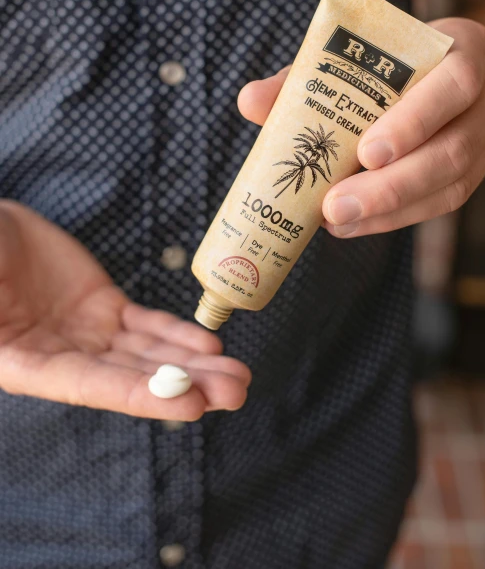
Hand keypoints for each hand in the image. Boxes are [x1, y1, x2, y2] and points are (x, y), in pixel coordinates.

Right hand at [0, 202, 249, 417]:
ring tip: (239, 375)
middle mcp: (63, 356)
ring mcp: (89, 332)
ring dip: (194, 365)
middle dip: (186, 385)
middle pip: (132, 378)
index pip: (91, 387)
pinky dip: (180, 334)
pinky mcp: (105, 306)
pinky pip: (148, 323)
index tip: (190, 402)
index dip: (142, 395)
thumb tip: (16, 346)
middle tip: (235, 392)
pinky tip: (211, 344)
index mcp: (24, 363)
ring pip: (149, 354)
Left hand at [238, 19, 484, 236]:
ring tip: (338, 221)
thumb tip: (250, 102)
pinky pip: (442, 202)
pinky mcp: (474, 169)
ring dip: (391, 209)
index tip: (366, 152)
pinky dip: (395, 217)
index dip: (414, 120)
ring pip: (452, 184)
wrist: (439, 68)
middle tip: (336, 206)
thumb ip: (305, 75)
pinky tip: (355, 224)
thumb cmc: (389, 57)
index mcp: (465, 48)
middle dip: (392, 185)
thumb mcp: (353, 54)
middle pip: (454, 148)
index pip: (455, 83)